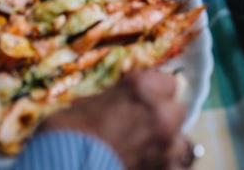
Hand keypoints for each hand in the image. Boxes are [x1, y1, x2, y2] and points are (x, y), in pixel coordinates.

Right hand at [37, 69, 192, 169]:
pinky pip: (176, 167)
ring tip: (146, 151)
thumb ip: (115, 100)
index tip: (143, 99)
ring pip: (180, 142)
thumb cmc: (66, 134)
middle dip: (162, 118)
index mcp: (144, 89)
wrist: (63, 168)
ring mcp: (167, 148)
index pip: (167, 82)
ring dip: (166, 144)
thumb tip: (121, 102)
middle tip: (141, 127)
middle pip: (176, 111)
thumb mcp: (86, 104)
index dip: (154, 92)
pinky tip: (150, 166)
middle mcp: (162, 115)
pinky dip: (165, 166)